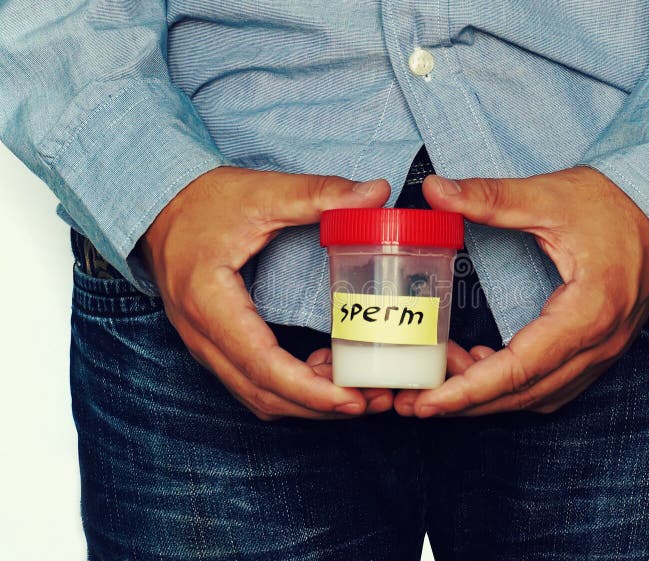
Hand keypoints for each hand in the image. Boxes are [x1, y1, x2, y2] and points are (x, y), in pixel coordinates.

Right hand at [139, 166, 393, 419]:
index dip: (310, 390)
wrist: (155, 204)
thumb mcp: (262, 192)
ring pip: (256, 395)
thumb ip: (319, 194)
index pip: (262, 365)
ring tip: (355, 390)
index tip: (353, 399)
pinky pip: (251, 382)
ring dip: (305, 402)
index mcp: (210, 302)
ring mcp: (203, 345)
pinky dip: (289, 388)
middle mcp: (201, 335)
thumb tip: (376, 191)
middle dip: (318, 406)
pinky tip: (323, 373)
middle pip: (262, 394)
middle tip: (370, 400)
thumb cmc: (203, 200)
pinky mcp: (212, 344)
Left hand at [394, 167, 648, 416]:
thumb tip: (434, 190)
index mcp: (588, 311)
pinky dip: (516, 387)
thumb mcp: (550, 196)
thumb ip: (490, 197)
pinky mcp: (602, 346)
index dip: (469, 389)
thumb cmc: (616, 202)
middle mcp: (600, 343)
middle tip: (416, 401)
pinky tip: (485, 367)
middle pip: (524, 394)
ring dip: (491, 396)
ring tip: (443, 377)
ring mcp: (606, 350)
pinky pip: (555, 384)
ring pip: (539, 395)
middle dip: (467, 404)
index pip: (519, 368)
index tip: (427, 401)